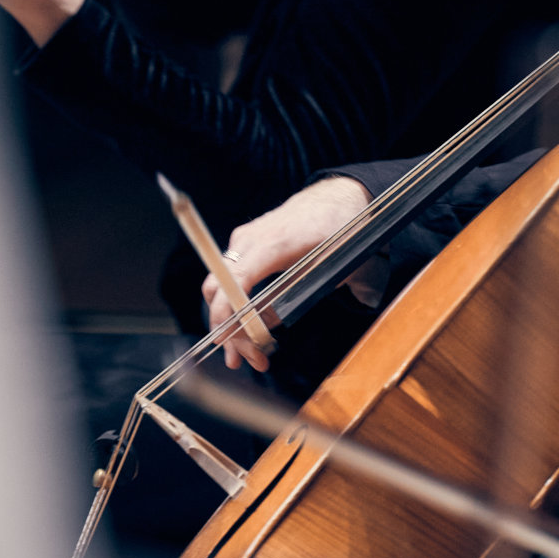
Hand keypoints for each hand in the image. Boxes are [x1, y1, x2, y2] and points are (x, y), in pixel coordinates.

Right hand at [202, 176, 369, 370]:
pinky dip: (233, 307)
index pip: (234, 279)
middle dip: (227, 329)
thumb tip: (287, 321)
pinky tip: (246, 333)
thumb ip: (306, 293)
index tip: (227, 339)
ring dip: (230, 324)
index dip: (226, 312)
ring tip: (246, 356)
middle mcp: (249, 240)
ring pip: (220, 288)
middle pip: (219, 289)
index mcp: (273, 243)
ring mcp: (244, 242)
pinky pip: (230, 280)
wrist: (337, 197)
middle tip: (245, 360)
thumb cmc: (338, 228)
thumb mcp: (330, 265)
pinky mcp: (246, 247)